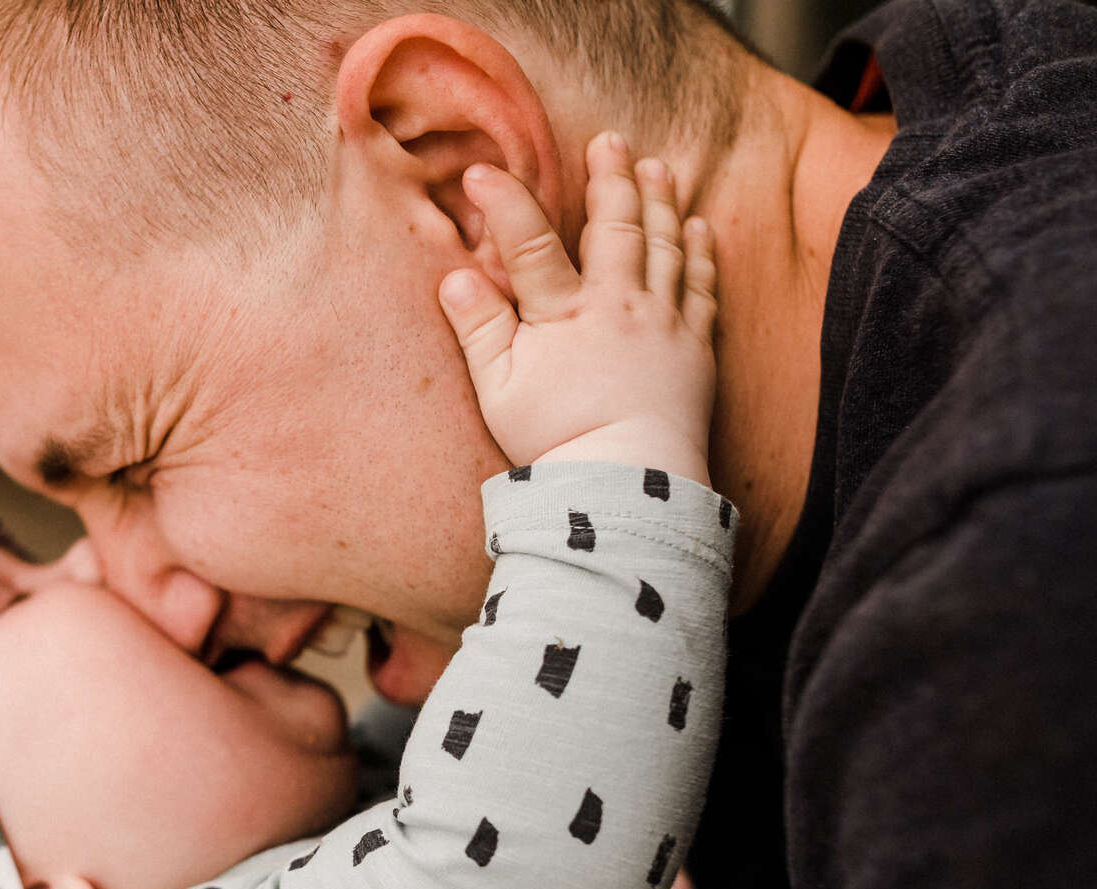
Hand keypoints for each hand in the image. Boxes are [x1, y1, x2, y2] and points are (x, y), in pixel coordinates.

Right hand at [438, 132, 717, 483]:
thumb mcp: (498, 390)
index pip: (527, 242)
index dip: (504, 202)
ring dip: (660, 201)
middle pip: (614, 226)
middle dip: (610, 177)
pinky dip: (698, 252)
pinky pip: (700, 286)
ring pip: (663, 245)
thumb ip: (478, 329)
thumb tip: (454, 278)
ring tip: (657, 167)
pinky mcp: (695, 347)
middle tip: (610, 140)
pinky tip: (696, 227)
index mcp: (563, 314)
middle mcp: (617, 305)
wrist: (627, 482)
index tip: (482, 173)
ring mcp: (662, 322)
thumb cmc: (554, 440)